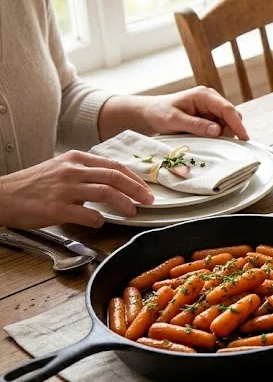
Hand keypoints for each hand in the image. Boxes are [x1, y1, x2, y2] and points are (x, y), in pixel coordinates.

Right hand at [0, 151, 154, 228]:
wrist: (2, 195)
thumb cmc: (32, 184)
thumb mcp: (60, 168)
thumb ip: (86, 172)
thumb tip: (113, 183)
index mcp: (75, 159)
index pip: (114, 165)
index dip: (134, 178)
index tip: (145, 188)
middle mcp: (72, 171)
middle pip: (115, 177)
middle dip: (137, 190)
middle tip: (149, 200)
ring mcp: (64, 189)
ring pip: (106, 193)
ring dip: (124, 204)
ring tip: (133, 211)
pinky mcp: (56, 208)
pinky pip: (87, 214)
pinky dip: (99, 220)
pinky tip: (101, 222)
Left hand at [99, 86, 248, 140]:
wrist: (148, 113)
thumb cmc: (158, 113)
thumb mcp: (174, 120)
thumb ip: (196, 125)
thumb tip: (217, 130)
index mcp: (203, 95)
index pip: (227, 109)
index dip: (237, 124)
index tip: (244, 138)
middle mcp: (210, 99)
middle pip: (231, 116)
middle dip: (231, 130)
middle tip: (224, 145)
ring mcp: (210, 108)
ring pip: (228, 122)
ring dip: (224, 134)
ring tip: (212, 143)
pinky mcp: (209, 116)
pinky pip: (221, 126)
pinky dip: (219, 135)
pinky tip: (210, 141)